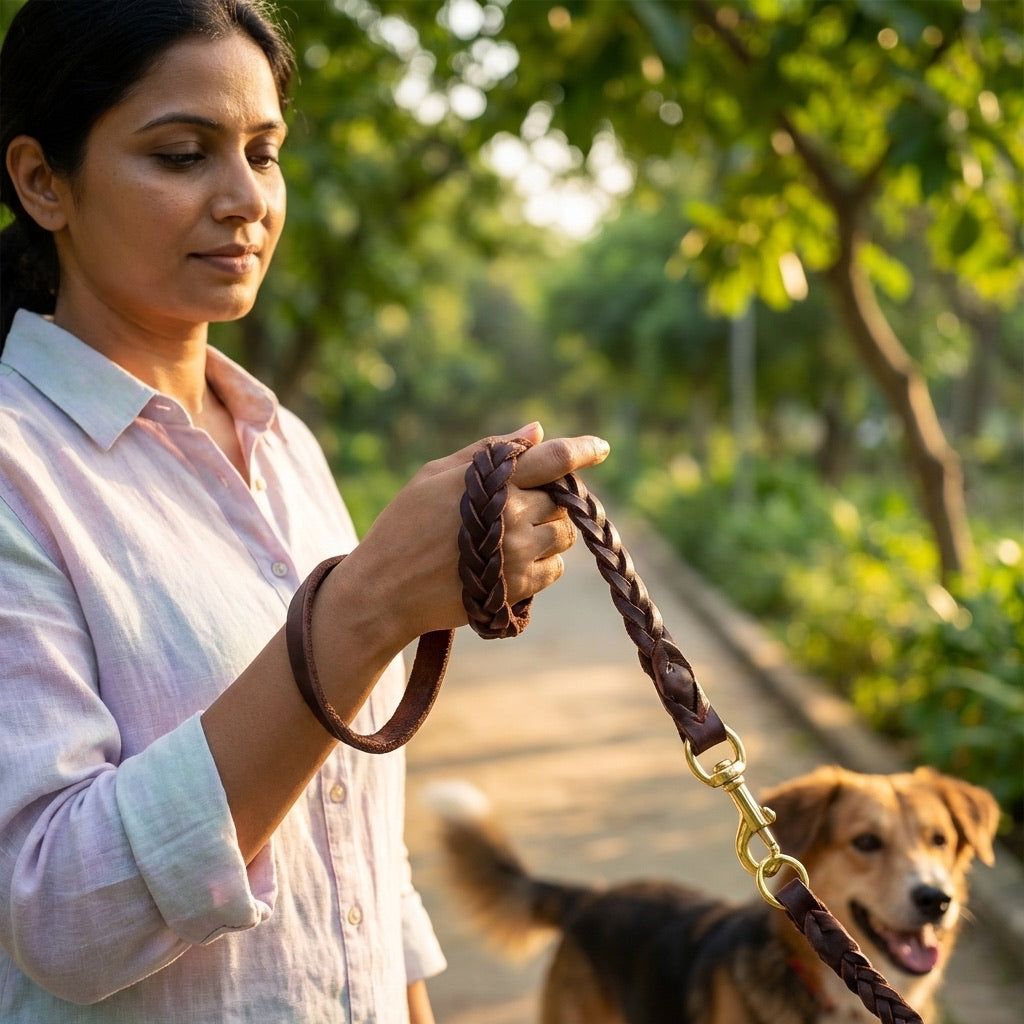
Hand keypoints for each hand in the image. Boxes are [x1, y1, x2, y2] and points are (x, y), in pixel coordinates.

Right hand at [341, 423, 609, 644]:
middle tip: (521, 505)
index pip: (554, 460)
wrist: (385, 589)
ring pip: (563, 535)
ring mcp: (518, 554)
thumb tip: (537, 431)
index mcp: (492, 482)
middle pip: (562, 499)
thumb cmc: (404, 525)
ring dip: (549, 531)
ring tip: (512, 535)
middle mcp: (512, 516)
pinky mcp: (517, 588)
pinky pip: (554, 569)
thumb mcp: (435, 475)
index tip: (601, 447)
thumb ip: (489, 451)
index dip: (583, 450)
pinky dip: (542, 563)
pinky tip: (510, 561)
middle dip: (551, 498)